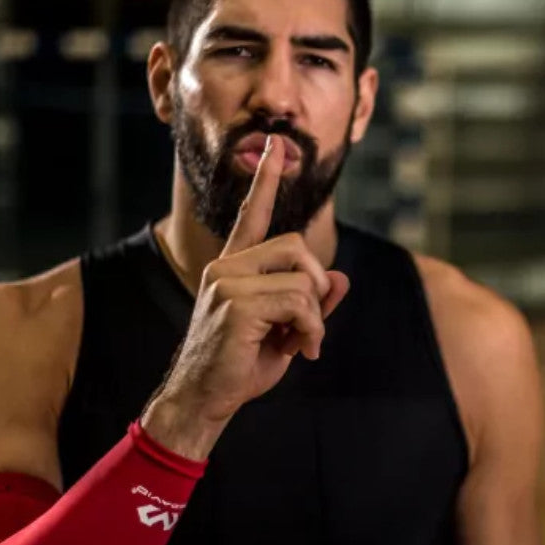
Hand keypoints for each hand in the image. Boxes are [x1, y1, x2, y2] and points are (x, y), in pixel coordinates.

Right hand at [142, 134, 348, 456]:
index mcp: (233, 267)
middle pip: (296, 245)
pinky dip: (312, 329)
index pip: (251, 214)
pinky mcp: (236, 303)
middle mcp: (227, 266)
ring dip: (316, 316)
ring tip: (304, 343)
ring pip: (302, 277)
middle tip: (311, 320)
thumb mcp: (283, 331)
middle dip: (316, 283)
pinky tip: (301, 351)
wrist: (202, 399)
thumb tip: (341, 278)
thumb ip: (311, 304)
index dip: (265, 181)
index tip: (275, 145)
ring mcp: (228, 282)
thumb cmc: (239, 366)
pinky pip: (298, 302)